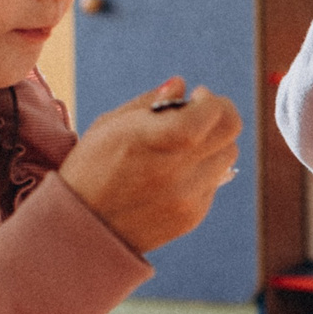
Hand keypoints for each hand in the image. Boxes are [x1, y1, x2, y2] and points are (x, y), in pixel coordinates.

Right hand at [56, 77, 243, 252]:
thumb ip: (150, 102)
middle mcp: (177, 170)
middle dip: (220, 115)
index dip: (211, 99)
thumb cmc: (90, 168)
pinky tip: (174, 172)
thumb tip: (181, 85)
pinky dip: (203, 170)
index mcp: (155, 140)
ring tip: (185, 144)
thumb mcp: (110, 125)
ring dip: (214, 143)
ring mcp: (188, 197)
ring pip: (228, 156)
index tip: (197, 96)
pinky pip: (214, 182)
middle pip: (230, 131)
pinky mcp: (192, 216)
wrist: (81, 228)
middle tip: (199, 114)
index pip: (213, 112)